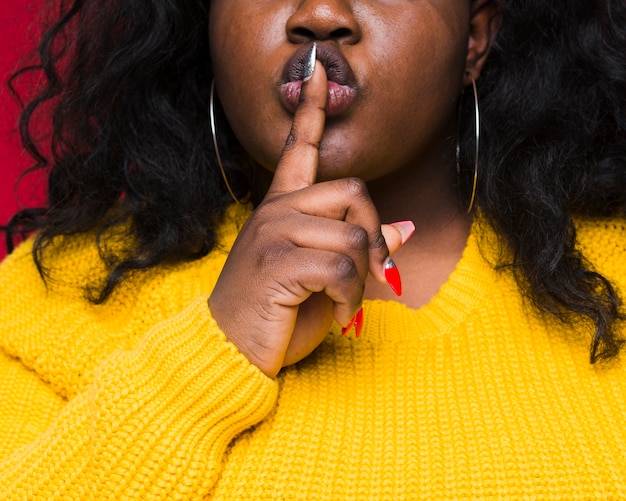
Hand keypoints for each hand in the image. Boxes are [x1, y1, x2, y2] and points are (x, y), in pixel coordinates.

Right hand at [209, 60, 406, 377]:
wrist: (231, 351)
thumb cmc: (277, 314)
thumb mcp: (326, 277)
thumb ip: (358, 247)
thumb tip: (405, 227)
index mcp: (283, 208)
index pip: (299, 148)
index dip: (311, 107)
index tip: (317, 68)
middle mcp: (277, 211)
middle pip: (353, 191)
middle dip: (373, 235)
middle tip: (372, 272)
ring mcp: (274, 232)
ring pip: (352, 234)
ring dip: (361, 277)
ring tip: (344, 300)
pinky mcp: (277, 261)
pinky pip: (342, 266)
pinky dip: (351, 295)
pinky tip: (338, 310)